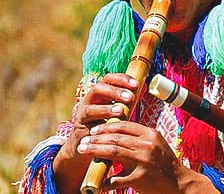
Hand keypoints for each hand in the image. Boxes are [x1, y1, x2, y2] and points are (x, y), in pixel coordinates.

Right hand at [53, 73, 138, 192]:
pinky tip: (109, 128)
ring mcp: (82, 114)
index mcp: (100, 93)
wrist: (85, 144)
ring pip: (90, 108)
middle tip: (130, 98)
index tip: (136, 84)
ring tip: (121, 111)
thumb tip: (144, 88)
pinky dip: (99, 127)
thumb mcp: (116, 110)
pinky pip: (87, 127)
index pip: (109, 79)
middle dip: (115, 92)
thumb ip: (126, 101)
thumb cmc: (106, 123)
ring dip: (106, 109)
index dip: (122, 79)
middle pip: (98, 89)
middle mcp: (89, 100)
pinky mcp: (79, 129)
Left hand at [77, 121, 181, 192]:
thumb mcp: (155, 145)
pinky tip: (98, 183)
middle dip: (96, 139)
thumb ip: (138, 139)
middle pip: (115, 138)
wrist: (180, 183)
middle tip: (83, 141)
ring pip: (113, 152)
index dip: (106, 127)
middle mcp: (147, 145)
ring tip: (84, 150)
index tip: (94, 130)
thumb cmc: (165, 164)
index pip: (124, 126)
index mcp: (150, 134)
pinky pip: (117, 179)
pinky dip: (106, 181)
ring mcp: (144, 161)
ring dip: (95, 151)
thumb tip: (115, 136)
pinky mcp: (141, 179)